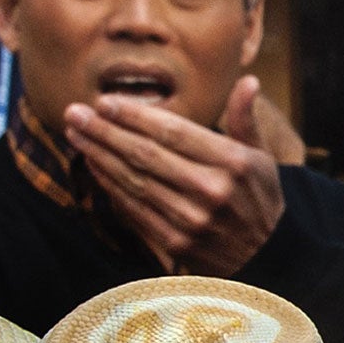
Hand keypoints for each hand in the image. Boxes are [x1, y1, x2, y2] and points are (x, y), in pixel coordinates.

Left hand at [62, 77, 285, 275]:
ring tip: (76, 135)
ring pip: (134, 180)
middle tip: (74, 113)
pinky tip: (93, 166)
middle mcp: (212, 189)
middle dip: (105, 131)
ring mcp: (192, 219)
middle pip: (146, 154)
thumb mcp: (262, 159)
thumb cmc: (260, 201)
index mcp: (233, 162)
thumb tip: (249, 81)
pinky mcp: (176, 243)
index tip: (105, 102)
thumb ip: (246, 120)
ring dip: (99, 156)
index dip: (134, 116)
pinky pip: (134, 208)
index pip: (173, 132)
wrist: (269, 261)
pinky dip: (110, 186)